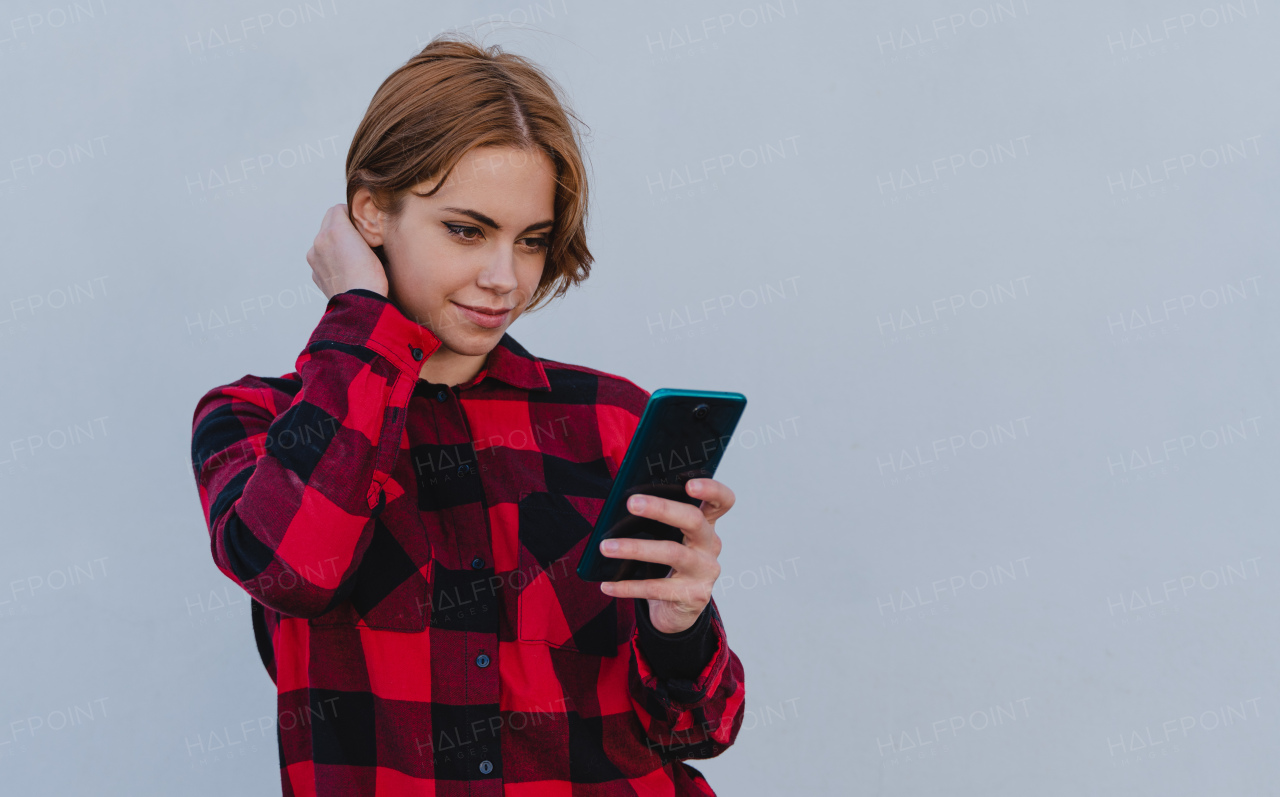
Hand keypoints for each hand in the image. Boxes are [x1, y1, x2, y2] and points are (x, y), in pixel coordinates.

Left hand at [306, 203, 388, 299]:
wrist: (359, 306)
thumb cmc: (370, 277)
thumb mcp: (372, 244)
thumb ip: (359, 228)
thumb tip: (356, 225)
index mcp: (333, 231)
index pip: (338, 209)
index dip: (351, 215)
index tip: (361, 224)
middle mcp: (319, 242)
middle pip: (329, 223)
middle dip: (341, 228)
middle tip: (358, 240)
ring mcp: (315, 259)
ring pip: (324, 242)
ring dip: (335, 244)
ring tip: (353, 257)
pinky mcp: (315, 274)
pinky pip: (322, 259)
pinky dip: (331, 260)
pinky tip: (346, 270)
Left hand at [598, 478, 732, 633]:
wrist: (678, 610)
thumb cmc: (669, 566)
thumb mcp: (669, 539)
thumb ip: (657, 521)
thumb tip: (622, 502)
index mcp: (706, 525)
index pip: (721, 501)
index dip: (711, 489)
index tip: (688, 483)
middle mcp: (710, 546)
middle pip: (694, 520)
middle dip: (662, 509)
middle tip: (632, 503)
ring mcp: (704, 571)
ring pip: (673, 553)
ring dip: (636, 548)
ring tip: (606, 547)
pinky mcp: (693, 595)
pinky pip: (657, 588)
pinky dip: (628, 587)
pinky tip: (607, 585)